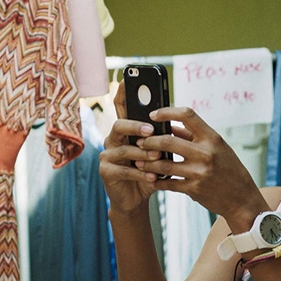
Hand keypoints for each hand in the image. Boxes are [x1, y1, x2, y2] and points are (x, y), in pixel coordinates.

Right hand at [98, 81, 161, 213]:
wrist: (137, 199)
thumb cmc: (149, 172)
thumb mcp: (159, 154)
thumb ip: (162, 138)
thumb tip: (174, 124)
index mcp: (126, 131)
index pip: (122, 107)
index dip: (123, 93)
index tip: (128, 81)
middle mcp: (113, 139)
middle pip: (119, 124)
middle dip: (135, 126)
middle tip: (151, 130)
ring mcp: (107, 155)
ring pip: (123, 148)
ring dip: (142, 152)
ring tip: (157, 157)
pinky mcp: (106, 171)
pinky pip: (123, 169)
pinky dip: (140, 172)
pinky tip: (152, 176)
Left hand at [132, 106, 266, 223]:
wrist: (241, 198)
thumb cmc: (229, 169)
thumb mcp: (217, 148)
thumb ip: (194, 136)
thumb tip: (170, 126)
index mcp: (212, 138)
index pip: (187, 115)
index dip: (167, 112)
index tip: (153, 115)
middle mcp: (206, 153)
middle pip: (168, 140)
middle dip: (149, 141)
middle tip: (139, 142)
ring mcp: (199, 172)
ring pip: (164, 164)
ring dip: (147, 163)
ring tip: (138, 162)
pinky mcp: (194, 189)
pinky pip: (169, 183)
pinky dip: (157, 181)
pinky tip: (151, 179)